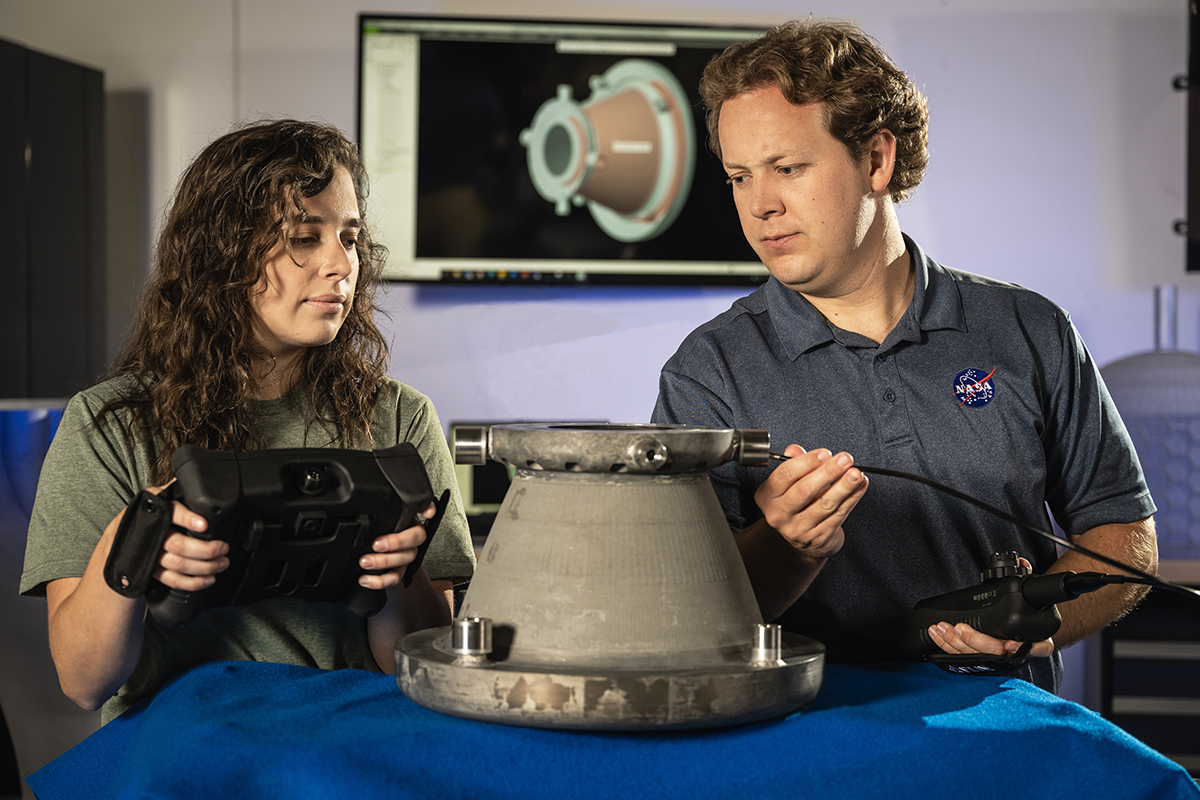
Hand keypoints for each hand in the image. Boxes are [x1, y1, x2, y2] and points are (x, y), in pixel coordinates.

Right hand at [144, 484, 230, 591]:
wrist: (120, 536)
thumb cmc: (149, 514)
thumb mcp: (160, 496)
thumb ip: (177, 490)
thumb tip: (195, 477)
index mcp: (155, 509)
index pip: (171, 511)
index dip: (188, 519)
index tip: (205, 524)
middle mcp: (151, 532)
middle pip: (178, 544)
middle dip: (206, 549)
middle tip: (223, 548)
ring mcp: (150, 554)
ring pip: (178, 564)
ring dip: (204, 567)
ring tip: (222, 562)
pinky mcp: (151, 570)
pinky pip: (172, 580)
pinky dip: (192, 583)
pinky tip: (208, 579)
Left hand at [357, 503, 434, 589]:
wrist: (375, 553)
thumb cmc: (380, 531)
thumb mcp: (382, 518)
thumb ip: (386, 508)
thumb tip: (391, 500)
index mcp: (410, 520)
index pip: (425, 510)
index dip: (429, 510)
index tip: (428, 513)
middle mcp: (413, 538)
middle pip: (415, 540)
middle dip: (396, 542)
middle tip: (376, 544)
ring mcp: (407, 556)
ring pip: (404, 560)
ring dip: (384, 562)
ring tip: (365, 562)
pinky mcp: (400, 572)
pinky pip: (394, 578)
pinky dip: (379, 581)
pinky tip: (364, 579)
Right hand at [754, 444, 866, 558]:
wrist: (802, 538)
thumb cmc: (797, 504)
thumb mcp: (789, 484)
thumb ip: (793, 464)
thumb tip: (795, 450)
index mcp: (767, 496)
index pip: (785, 475)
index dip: (806, 462)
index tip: (824, 453)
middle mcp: (779, 514)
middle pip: (804, 490)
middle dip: (828, 472)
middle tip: (844, 459)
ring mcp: (798, 529)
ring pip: (825, 504)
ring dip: (844, 486)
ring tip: (856, 473)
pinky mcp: (818, 537)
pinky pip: (839, 514)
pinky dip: (853, 498)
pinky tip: (860, 486)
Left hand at [927, 557, 1053, 659]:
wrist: (1018, 630)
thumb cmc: (1024, 613)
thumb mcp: (1029, 597)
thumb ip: (1025, 578)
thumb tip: (1021, 562)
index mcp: (1035, 640)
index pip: (1038, 648)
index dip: (1025, 648)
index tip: (1010, 644)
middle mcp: (1017, 652)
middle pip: (997, 653)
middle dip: (975, 641)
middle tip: (959, 628)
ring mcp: (997, 659)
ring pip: (976, 656)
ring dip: (955, 643)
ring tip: (942, 628)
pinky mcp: (979, 660)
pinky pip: (962, 656)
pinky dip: (947, 646)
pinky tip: (937, 635)